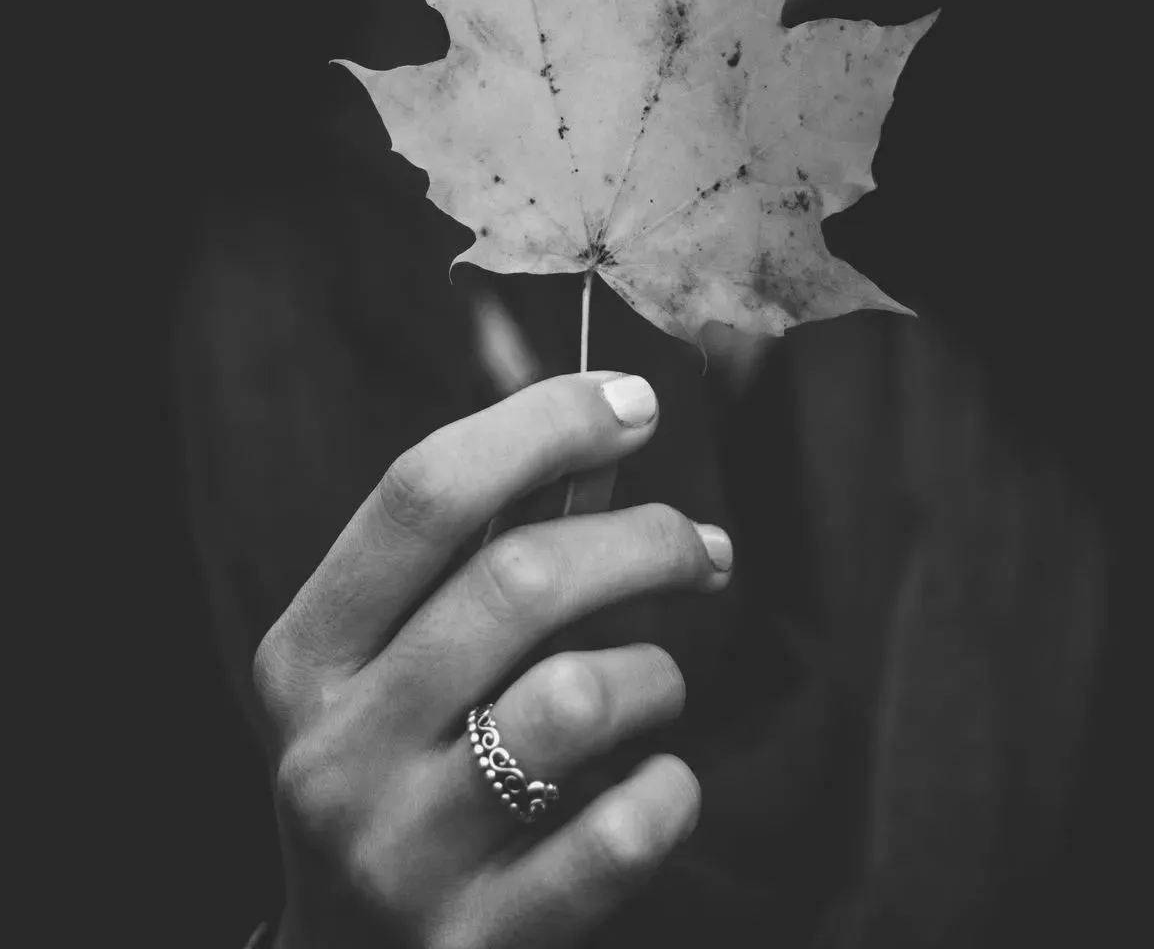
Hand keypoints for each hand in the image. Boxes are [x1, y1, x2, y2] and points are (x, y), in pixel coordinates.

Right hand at [254, 370, 732, 947]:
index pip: (422, 493)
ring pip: (576, 697)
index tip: (635, 404)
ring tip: (658, 683)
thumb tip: (605, 424)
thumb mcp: (390, 666)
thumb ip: (472, 558)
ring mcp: (401, 855)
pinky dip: (668, 788)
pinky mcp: (477, 943)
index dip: (543, 425)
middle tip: (701, 547)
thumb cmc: (402, 772)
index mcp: (307, 655)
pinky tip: (658, 781)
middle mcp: (336, 751)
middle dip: (644, 539)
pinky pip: (622, 832)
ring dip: (655, 671)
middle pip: (518, 579)